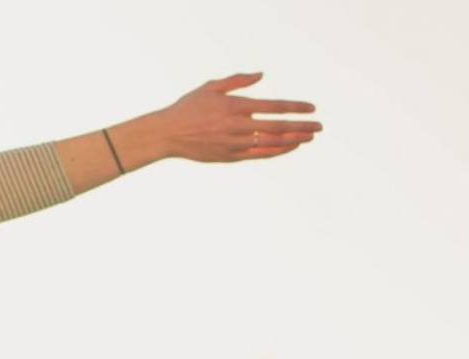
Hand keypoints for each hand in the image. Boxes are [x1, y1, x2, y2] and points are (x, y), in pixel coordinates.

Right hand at [155, 72, 322, 161]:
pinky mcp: (230, 156)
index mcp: (235, 107)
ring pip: (272, 143)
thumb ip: (237, 80)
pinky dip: (277, 151)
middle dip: (302, 127)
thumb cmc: (188, 108)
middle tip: (319, 126)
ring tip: (309, 137)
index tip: (311, 109)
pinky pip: (260, 154)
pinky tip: (289, 147)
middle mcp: (238, 126)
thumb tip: (261, 75)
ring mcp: (235, 144)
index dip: (296, 108)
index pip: (274, 107)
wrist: (167, 135)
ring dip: (293, 140)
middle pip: (279, 127)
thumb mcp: (211, 87)